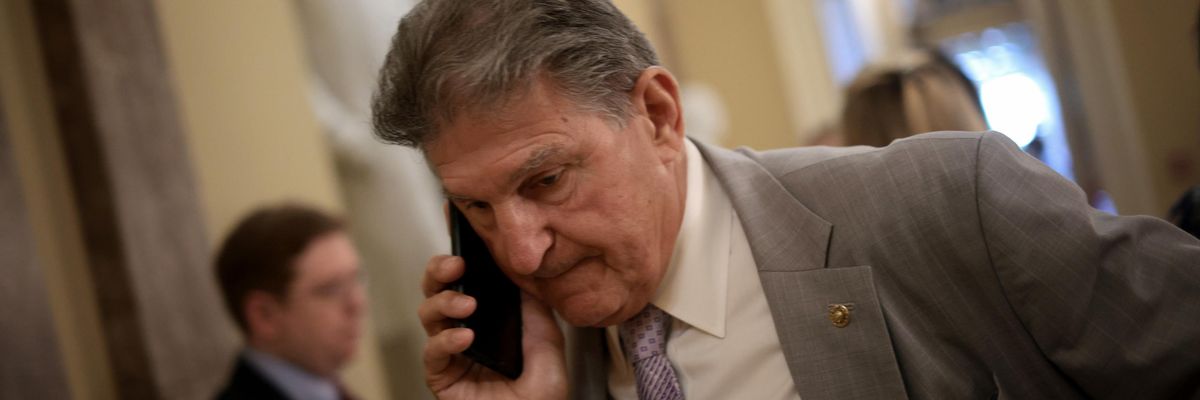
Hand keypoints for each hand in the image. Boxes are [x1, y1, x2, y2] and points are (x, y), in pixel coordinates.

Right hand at [418, 255, 567, 398]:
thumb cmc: (541, 392)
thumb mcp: (548, 339)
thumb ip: (533, 305)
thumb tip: (521, 270)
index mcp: (487, 316)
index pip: (465, 279)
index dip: (459, 256)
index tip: (464, 239)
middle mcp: (464, 329)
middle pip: (436, 289)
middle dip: (439, 271)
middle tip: (456, 265)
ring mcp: (450, 352)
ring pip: (428, 314)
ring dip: (445, 302)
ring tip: (467, 305)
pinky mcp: (441, 376)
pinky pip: (432, 352)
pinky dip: (446, 341)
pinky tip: (465, 338)